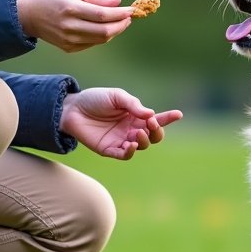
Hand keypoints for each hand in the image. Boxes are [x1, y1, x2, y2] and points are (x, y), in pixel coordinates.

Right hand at [16, 0, 134, 52]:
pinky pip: (92, 44)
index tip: (131, 9)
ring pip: (100, 40)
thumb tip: (117, 1)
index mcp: (71, 9)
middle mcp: (70, 26)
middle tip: (129, 17)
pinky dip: (103, 37)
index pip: (102, 15)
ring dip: (115, 32)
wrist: (28, 16)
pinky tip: (106, 28)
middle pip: (104, 31)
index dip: (120, 14)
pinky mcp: (68, 48)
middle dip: (121, 25)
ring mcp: (69, 40)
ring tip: (121, 22)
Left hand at [60, 88, 183, 159]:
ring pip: (141, 146)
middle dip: (156, 132)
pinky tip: (131, 144)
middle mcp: (131, 129)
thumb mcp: (116, 96)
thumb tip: (151, 114)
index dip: (168, 118)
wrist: (72, 109)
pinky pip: (124, 155)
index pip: (155, 119)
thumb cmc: (95, 99)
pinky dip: (130, 152)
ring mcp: (121, 140)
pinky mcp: (109, 149)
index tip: (178, 114)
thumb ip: (133, 105)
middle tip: (150, 124)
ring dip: (144, 141)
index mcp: (135, 116)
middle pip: (152, 136)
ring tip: (137, 133)